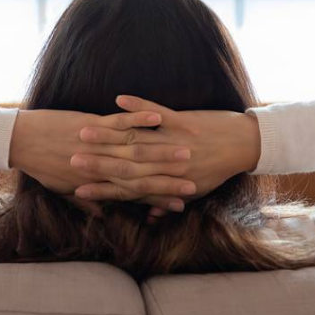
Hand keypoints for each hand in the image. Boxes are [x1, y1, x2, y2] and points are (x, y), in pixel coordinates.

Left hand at [8, 108, 194, 210]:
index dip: (160, 198)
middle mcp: (101, 166)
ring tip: (188, 150)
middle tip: (195, 181)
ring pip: (136, 148)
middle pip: (142, 173)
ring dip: (163, 150)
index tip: (183, 202)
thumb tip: (102, 213)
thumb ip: (86, 200)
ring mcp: (98, 144)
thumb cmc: (40, 165)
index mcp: (97, 182)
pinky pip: (119, 121)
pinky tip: (157, 116)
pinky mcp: (91, 123)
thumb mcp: (62, 188)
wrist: (18, 142)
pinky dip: (139, 117)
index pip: (136, 193)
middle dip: (170, 178)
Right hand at [72, 95, 261, 217]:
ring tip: (83, 131)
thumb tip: (149, 216)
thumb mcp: (192, 190)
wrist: (244, 147)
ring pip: (135, 139)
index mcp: (166, 182)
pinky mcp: (182, 121)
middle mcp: (165, 165)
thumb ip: (166, 201)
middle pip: (124, 165)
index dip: (101, 190)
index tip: (76, 190)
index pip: (126, 190)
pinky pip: (156, 112)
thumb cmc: (216, 170)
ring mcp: (173, 141)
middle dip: (94, 163)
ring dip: (107, 134)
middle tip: (70, 161)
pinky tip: (119, 97)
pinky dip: (138, 106)